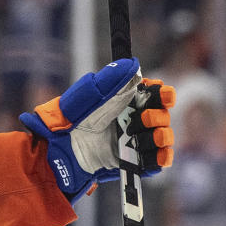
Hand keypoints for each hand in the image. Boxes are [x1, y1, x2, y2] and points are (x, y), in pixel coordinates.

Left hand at [19, 59, 174, 199]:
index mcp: (129, 100)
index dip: (163, 93)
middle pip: (163, 115)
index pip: (157, 94)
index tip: (161, 94)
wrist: (62, 147)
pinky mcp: (134, 161)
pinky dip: (162, 157)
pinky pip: (158, 161)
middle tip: (142, 118)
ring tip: (142, 136)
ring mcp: (136, 141)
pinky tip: (155, 154)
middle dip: (157, 116)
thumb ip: (111, 78)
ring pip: (163, 137)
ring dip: (160, 136)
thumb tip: (133, 64)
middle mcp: (136, 119)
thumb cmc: (73, 116)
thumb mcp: (89, 94)